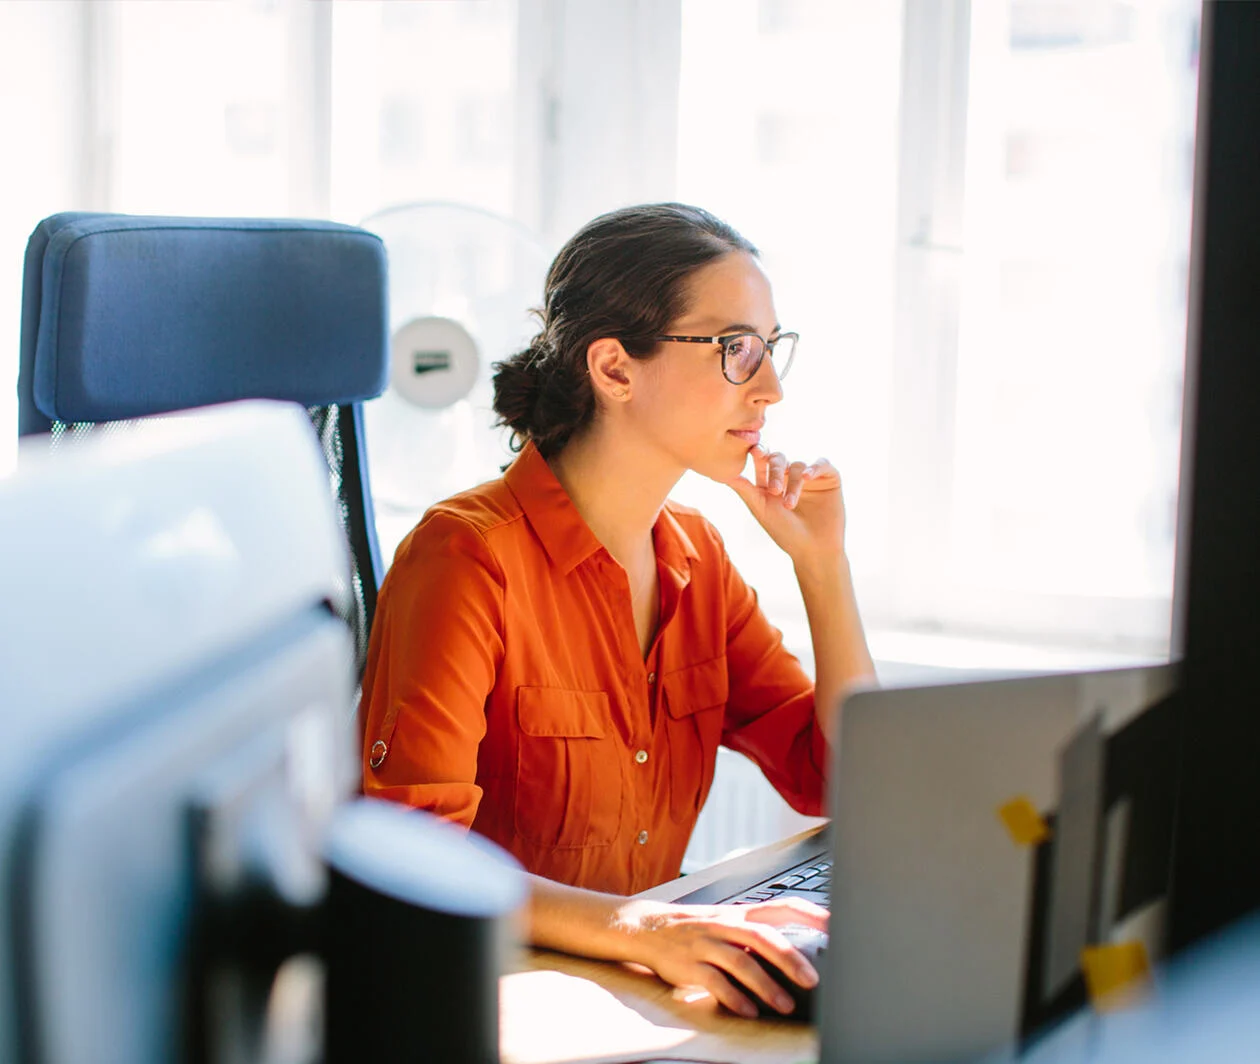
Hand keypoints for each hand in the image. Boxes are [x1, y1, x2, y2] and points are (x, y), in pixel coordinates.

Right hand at [616, 896, 826, 1016]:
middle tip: (812, 980)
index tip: (835, 926)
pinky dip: (732, 997)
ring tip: (784, 1004)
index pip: (781, 906)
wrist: (647, 928)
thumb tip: (800, 953)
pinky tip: (748, 1010)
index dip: (809, 913)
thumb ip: (758, 934)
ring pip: (739, 961)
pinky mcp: (688, 966)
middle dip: (789, 958)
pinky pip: (713, 982)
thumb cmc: (697, 929)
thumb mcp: (728, 923)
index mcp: (739, 913)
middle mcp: (724, 925)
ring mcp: (705, 944)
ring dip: (765, 984)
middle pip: (762, 936)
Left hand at [726, 445, 846, 566]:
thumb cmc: (785, 533)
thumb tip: (722, 473)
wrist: (814, 550)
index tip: (754, 451)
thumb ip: (745, 490)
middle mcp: (789, 475)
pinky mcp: (829, 478)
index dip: (759, 452)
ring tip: (790, 504)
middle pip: (779, 458)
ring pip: (798, 465)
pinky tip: (807, 476)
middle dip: (774, 470)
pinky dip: (814, 467)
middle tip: (773, 490)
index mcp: (770, 481)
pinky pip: (822, 464)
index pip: (763, 460)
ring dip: (793, 484)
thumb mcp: (761, 509)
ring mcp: (810, 476)